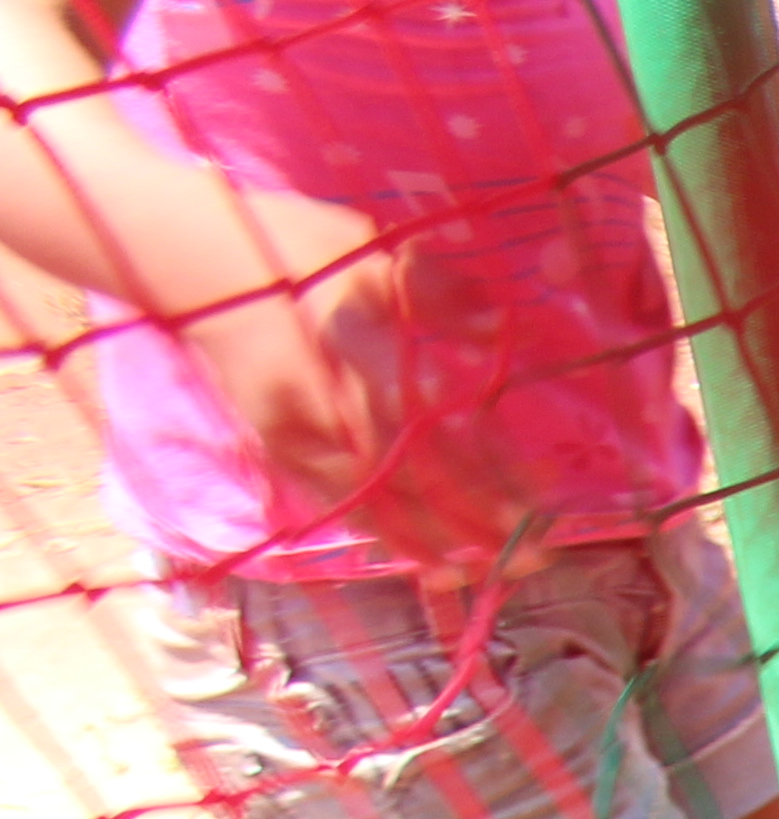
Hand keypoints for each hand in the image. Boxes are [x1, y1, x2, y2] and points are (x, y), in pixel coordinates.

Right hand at [182, 232, 515, 575]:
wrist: (188, 257)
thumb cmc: (287, 244)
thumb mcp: (368, 248)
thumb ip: (438, 292)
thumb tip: (500, 328)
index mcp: (356, 348)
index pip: (440, 422)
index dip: (494, 462)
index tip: (547, 488)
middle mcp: (328, 402)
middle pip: (418, 478)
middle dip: (481, 522)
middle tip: (538, 554)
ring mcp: (297, 431)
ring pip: (378, 504)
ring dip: (439, 543)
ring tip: (491, 571)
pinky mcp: (275, 447)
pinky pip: (338, 504)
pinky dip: (385, 536)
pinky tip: (427, 561)